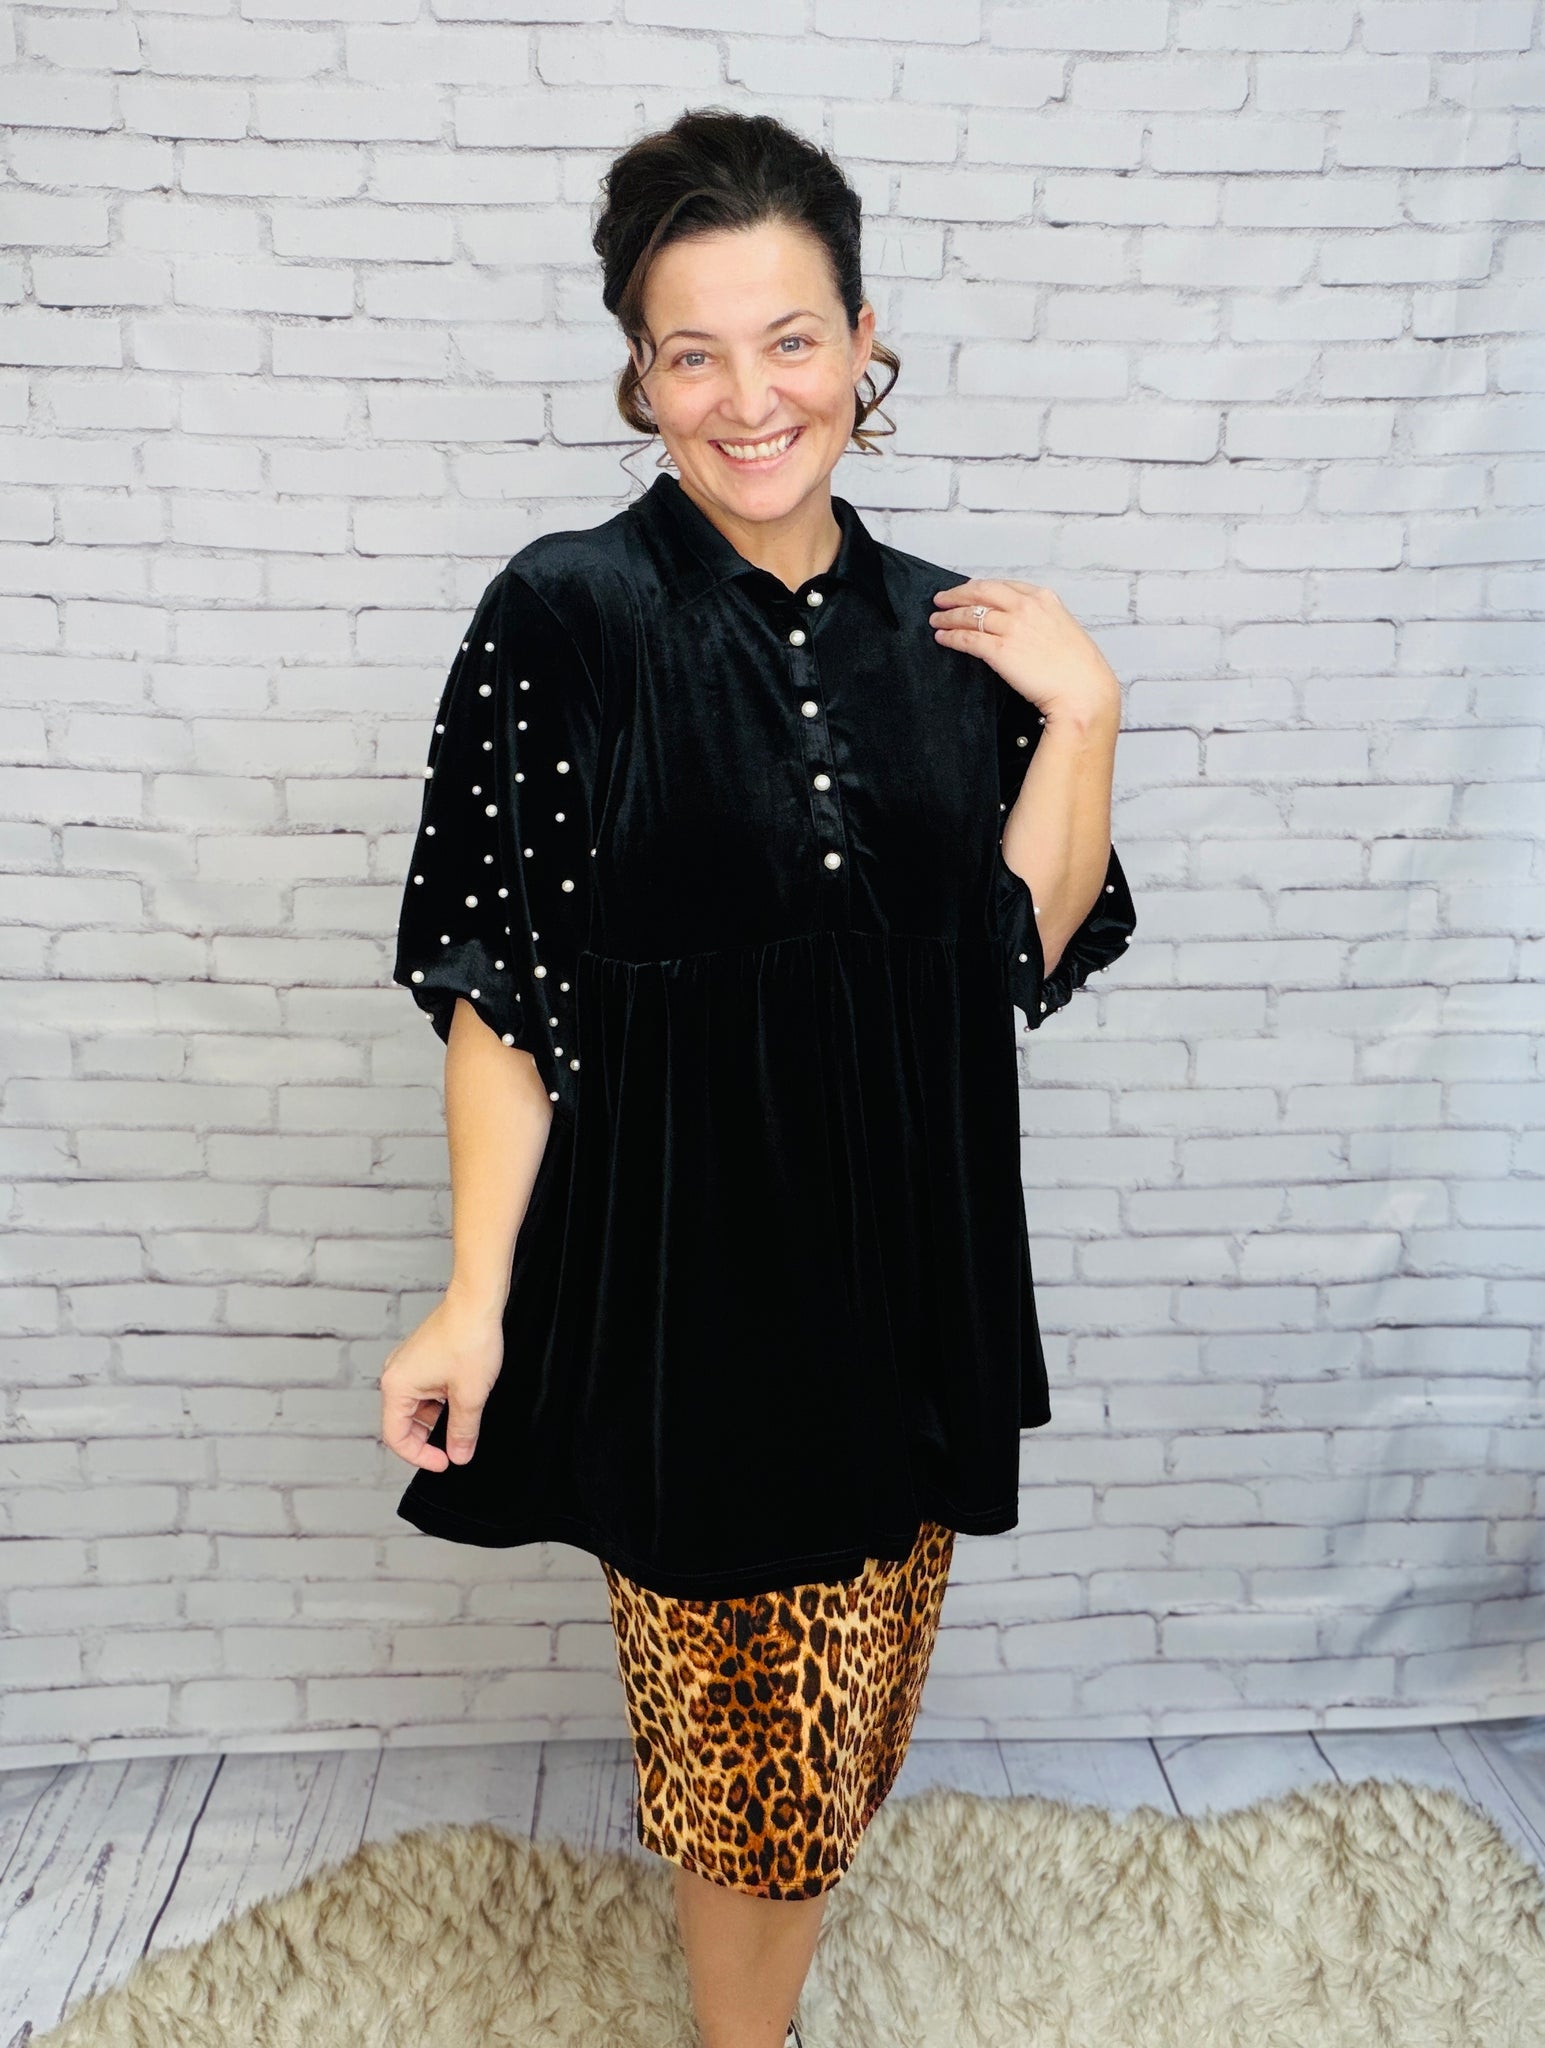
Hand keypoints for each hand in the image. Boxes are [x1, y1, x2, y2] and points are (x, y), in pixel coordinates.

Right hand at [379, 1293, 504, 1472]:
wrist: (477, 1301)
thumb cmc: (469, 1339)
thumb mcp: (469, 1395)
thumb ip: (462, 1431)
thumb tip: (459, 1455)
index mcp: (396, 1386)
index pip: (396, 1437)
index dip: (420, 1456)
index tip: (445, 1462)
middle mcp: (395, 1375)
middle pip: (403, 1423)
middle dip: (429, 1439)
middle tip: (456, 1447)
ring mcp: (407, 1365)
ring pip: (416, 1408)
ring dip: (437, 1420)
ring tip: (464, 1419)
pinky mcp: (420, 1359)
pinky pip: (424, 1391)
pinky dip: (440, 1403)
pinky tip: (462, 1400)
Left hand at [930, 577, 1121, 726]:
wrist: (1083, 692)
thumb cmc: (1079, 669)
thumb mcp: (1065, 631)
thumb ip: (1043, 621)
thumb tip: (1025, 626)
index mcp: (1044, 599)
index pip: (1003, 585)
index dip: (980, 588)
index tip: (968, 591)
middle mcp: (1026, 607)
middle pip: (981, 592)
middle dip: (957, 594)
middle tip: (942, 599)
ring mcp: (1012, 627)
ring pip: (970, 615)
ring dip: (948, 616)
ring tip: (936, 620)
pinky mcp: (1000, 650)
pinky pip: (967, 638)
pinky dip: (951, 636)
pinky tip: (942, 637)